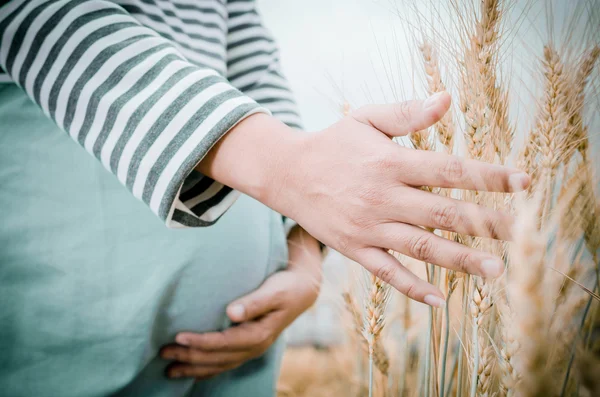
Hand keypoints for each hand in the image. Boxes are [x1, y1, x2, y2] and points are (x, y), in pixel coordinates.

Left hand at [160, 227, 321, 379]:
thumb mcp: (273, 291)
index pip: (224, 343)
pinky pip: (225, 363)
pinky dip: (206, 368)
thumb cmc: (286, 286)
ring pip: (219, 365)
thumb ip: (254, 302)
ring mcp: (252, 349)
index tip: (178, 336)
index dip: (201, 342)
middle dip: (190, 357)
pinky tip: (191, 370)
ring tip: (169, 370)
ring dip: (194, 367)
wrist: (302, 291)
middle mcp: (255, 346)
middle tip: (164, 352)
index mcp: (260, 334)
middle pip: (217, 357)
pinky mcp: (248, 346)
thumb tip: (232, 313)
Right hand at [198, 92, 529, 306]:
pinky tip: (439, 301)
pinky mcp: (354, 248)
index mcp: (390, 162)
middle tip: (525, 233)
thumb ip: (407, 113)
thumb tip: (448, 99)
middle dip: (487, 222)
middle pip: (444, 213)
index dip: (490, 176)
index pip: (451, 170)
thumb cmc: (332, 142)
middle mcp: (383, 197)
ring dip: (460, 260)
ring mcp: (368, 226)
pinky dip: (412, 287)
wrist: (285, 173)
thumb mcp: (365, 118)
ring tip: (496, 270)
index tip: (525, 182)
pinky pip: (386, 272)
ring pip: (421, 247)